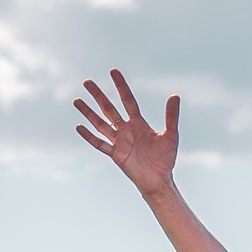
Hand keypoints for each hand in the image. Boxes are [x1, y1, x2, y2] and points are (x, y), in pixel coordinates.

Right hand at [75, 69, 179, 197]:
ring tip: (77, 101)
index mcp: (138, 123)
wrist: (159, 180)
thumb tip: (175, 96)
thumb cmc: (166, 159)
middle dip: (98, 96)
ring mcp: (119, 141)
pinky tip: (79, 127)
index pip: (127, 100)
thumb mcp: (171, 136)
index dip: (121, 86)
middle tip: (87, 82)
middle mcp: (126, 130)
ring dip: (89, 113)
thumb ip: (171, 117)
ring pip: (100, 124)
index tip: (113, 71)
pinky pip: (100, 143)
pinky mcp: (115, 154)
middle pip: (109, 109)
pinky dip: (89, 136)